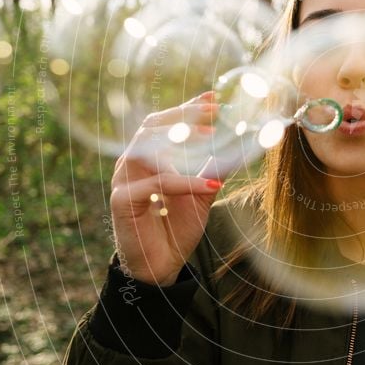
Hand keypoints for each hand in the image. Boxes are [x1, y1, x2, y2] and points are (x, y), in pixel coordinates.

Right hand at [109, 91, 223, 285]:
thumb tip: (241, 144)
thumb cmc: (176, 228)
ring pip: (149, 149)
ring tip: (214, 136)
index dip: (186, 108)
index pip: (163, 123)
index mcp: (147, 158)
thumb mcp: (202, 193)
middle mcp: (131, 164)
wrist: (161, 267)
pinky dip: (185, 182)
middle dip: (184, 115)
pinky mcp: (123, 202)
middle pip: (152, 127)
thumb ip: (214, 168)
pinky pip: (156, 184)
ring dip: (182, 140)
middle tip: (215, 111)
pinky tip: (211, 186)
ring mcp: (123, 181)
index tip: (213, 97)